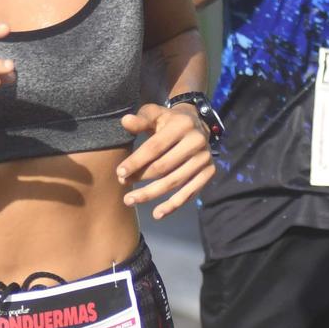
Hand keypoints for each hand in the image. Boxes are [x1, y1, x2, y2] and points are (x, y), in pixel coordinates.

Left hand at [115, 102, 216, 218]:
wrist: (197, 124)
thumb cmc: (169, 121)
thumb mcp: (155, 114)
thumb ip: (140, 120)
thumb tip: (125, 121)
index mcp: (181, 125)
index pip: (155, 147)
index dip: (136, 161)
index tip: (120, 173)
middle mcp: (196, 142)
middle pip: (163, 167)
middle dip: (140, 178)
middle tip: (122, 185)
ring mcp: (204, 159)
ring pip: (174, 182)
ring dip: (151, 194)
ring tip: (131, 200)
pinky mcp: (209, 172)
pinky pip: (189, 192)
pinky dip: (173, 205)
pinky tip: (157, 213)